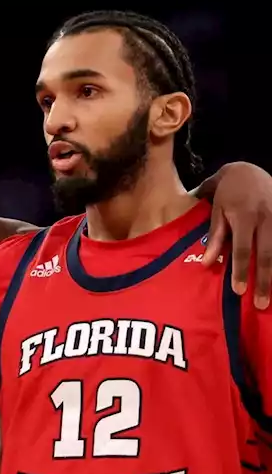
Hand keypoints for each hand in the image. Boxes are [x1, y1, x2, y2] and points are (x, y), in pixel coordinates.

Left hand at [201, 162, 271, 308]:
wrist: (248, 169)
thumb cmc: (226, 193)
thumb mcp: (216, 211)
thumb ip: (214, 236)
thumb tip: (207, 263)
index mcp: (246, 217)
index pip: (244, 249)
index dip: (241, 271)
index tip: (239, 291)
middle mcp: (267, 218)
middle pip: (268, 255)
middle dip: (265, 280)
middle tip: (262, 304)